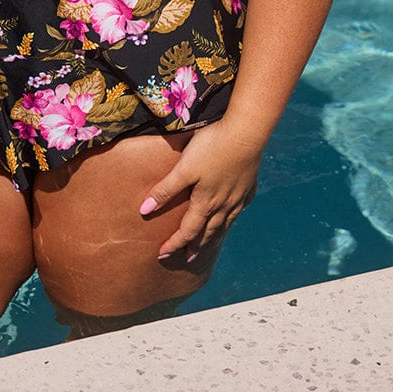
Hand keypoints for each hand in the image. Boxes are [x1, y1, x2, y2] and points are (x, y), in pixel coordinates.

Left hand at [139, 119, 260, 260]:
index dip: (174, 244)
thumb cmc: (212, 147)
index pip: (187, 231)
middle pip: (208, 233)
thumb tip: (143, 211)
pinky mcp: (249, 186)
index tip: (162, 255)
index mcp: (205, 202)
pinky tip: (231, 215)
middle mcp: (224, 205)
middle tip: (188, 258)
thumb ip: (165, 189)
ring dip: (214, 237)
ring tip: (209, 244)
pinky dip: (232, 218)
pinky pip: (239, 209)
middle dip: (196, 247)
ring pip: (225, 224)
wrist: (246, 132)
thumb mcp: (184, 168)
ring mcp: (239, 197)